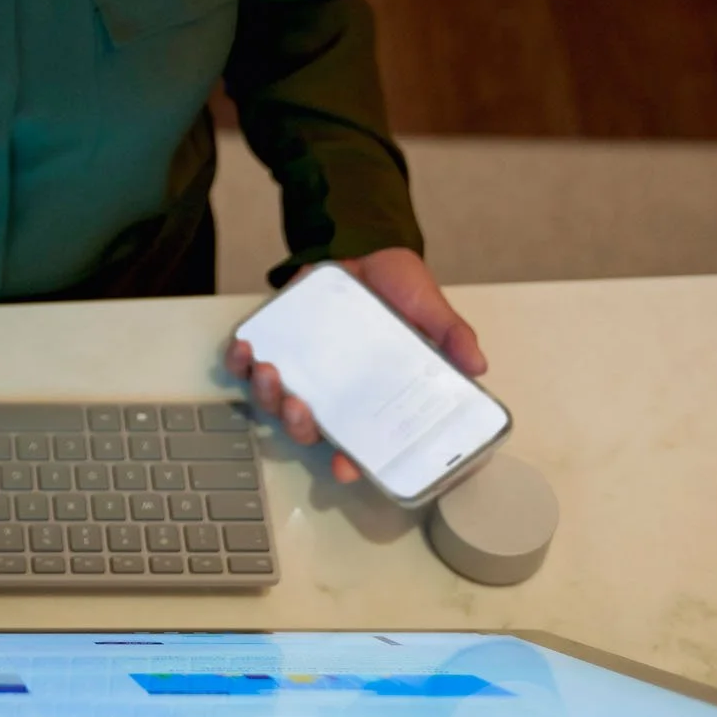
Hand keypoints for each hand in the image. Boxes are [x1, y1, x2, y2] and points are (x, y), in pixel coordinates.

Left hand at [224, 247, 487, 485]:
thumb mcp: (430, 307)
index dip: (351, 462)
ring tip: (268, 373)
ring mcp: (301, 370)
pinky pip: (247, 364)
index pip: (359, 443)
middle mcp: (332, 392)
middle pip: (308, 429)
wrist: (362, 248)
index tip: (344, 468)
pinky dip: (239, 361)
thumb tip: (478, 366)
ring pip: (274, 402)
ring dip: (267, 396)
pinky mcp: (276, 343)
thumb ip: (451, 334)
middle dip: (299, 427)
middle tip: (299, 408)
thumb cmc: (398, 287)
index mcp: (369, 398)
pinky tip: (244, 349)